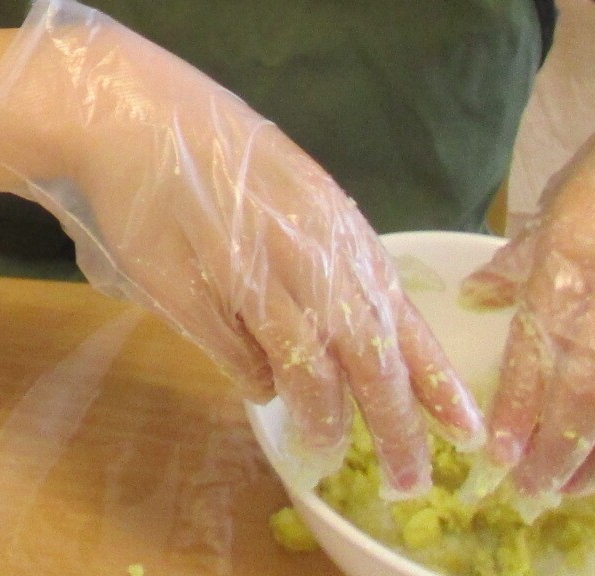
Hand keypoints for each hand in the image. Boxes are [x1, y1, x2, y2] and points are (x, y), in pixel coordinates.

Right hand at [0, 0, 482, 495]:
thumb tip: (357, 324)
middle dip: (397, 427)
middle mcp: (304, 255)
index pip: (402, 317)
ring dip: (323, 418)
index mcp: (336, 224)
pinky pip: (242, 361)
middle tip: (411, 478)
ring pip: (308, 372)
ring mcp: (249, 280)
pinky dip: (259, 384)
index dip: (434, 381)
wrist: (129, 117)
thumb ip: (330, 250)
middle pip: (368, 360)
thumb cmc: (213, 146)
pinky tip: (263, 391)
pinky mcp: (195, 301)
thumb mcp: (295, 186)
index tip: (465, 432)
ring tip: (326, 447)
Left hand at [464, 16, 594, 497]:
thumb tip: (477, 298)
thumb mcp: (562, 201)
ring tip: (565, 484)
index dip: (518, 410)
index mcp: (579, 263)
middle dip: (555, 450)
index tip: (494, 452)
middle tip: (525, 490)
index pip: (542, 356)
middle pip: (591, 397)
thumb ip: (523, 260)